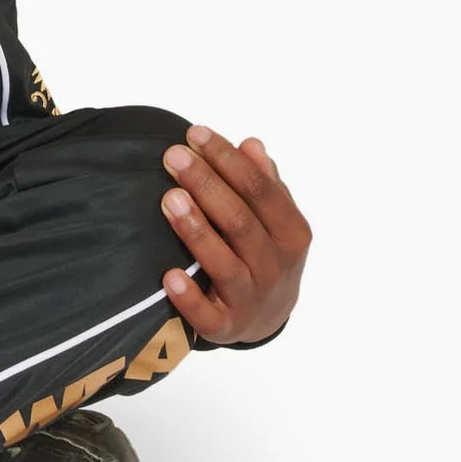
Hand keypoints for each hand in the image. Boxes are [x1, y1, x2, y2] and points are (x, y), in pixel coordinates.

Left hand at [158, 126, 311, 344]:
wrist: (267, 317)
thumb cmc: (264, 252)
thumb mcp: (274, 219)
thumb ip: (263, 183)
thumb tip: (251, 143)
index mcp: (292, 233)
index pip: (261, 190)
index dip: (228, 160)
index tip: (195, 133)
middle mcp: (276, 266)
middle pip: (241, 222)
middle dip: (206, 185)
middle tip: (173, 156)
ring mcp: (252, 299)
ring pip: (225, 264)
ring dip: (196, 230)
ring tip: (169, 198)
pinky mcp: (226, 327)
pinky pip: (208, 316)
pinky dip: (189, 297)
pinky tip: (168, 275)